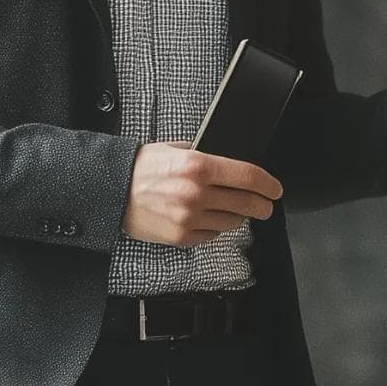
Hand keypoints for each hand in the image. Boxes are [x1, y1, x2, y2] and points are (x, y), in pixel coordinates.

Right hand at [122, 142, 282, 246]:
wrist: (110, 191)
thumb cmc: (140, 168)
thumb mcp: (174, 148)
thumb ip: (205, 155)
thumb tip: (231, 165)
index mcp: (197, 166)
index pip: (248, 176)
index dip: (268, 183)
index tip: (275, 188)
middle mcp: (196, 194)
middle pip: (248, 203)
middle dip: (263, 205)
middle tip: (266, 204)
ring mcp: (189, 218)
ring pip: (233, 222)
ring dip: (238, 215)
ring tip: (231, 207)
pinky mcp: (182, 237)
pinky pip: (213, 234)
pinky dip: (215, 226)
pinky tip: (208, 216)